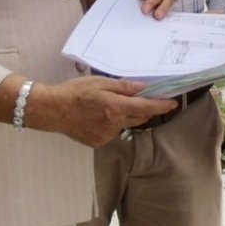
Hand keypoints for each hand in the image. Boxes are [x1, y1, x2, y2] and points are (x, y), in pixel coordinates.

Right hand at [28, 76, 176, 146]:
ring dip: (126, 115)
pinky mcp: (98, 143)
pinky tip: (99, 116)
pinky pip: (113, 131)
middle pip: (139, 117)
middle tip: (142, 97)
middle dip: (144, 108)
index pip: (145, 108)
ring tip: (109, 105)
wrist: (52, 110)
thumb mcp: (100, 82)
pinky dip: (113, 123)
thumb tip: (143, 88)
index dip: (161, 105)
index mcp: (115, 108)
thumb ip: (124, 87)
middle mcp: (113, 125)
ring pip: (125, 124)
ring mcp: (106, 136)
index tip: (173, 103)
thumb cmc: (75, 91)